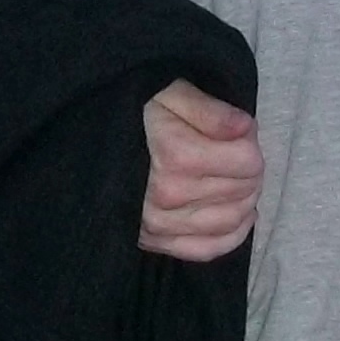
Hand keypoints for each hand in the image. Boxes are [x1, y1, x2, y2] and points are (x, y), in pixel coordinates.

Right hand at [138, 80, 261, 262]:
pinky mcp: (154, 242)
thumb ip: (209, 109)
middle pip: (244, 189)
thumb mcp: (170, 91)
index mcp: (177, 155)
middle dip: (249, 169)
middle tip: (235, 153)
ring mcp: (160, 224)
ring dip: (244, 199)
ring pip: (232, 220)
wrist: (89, 139)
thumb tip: (244, 128)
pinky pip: (208, 249)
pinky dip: (232, 235)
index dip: (250, 141)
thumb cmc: (135, 111)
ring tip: (236, 180)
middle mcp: (170, 195)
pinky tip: (236, 215)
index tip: (237, 131)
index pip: (248, 161)